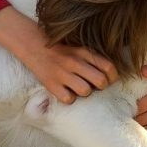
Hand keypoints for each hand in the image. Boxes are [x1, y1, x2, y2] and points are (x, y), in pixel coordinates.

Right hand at [0, 6, 118, 103]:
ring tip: (79, 87)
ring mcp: (62, 74)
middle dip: (101, 86)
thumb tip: (111, 73)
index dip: (113, 77)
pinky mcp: (51, 85)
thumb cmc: (61, 50)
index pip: (108, 67)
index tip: (109, 79)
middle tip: (95, 85)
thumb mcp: (79, 48)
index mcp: (83, 52)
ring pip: (86, 91)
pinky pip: (69, 99)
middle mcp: (74, 62)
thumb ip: (93, 58)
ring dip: (85, 92)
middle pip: (100, 81)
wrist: (34, 46)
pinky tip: (67, 91)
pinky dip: (69, 98)